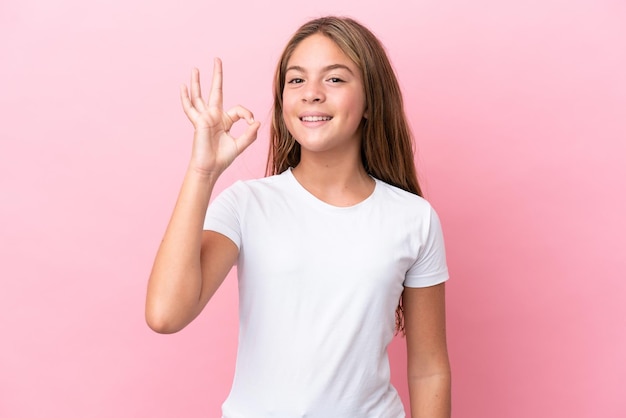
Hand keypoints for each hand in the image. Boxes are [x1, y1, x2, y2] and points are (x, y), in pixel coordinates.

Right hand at [180, 58, 260, 175]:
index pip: (238, 109)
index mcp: (224, 121)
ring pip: (199, 96)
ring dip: (197, 82)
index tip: (251, 121)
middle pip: (216, 91)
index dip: (247, 113)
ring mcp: (205, 118)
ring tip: (195, 68)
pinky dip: (185, 98)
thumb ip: (249, 135)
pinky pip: (190, 108)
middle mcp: (214, 116)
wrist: (210, 168)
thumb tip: (256, 122)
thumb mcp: (239, 146)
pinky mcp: (198, 122)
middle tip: (217, 59)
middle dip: (217, 75)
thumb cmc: (222, 159)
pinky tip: (183, 86)